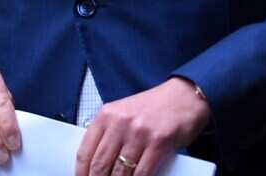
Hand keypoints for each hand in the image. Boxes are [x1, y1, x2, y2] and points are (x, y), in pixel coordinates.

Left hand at [75, 77, 210, 175]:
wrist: (184, 96)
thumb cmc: (154, 107)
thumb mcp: (123, 114)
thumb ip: (109, 133)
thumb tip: (94, 162)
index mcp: (107, 115)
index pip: (85, 151)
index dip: (81, 172)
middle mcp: (120, 123)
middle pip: (100, 165)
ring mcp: (139, 133)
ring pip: (120, 172)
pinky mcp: (159, 143)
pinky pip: (142, 173)